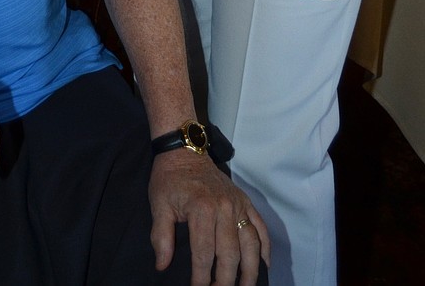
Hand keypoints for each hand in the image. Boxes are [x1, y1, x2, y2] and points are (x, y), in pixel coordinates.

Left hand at [149, 151, 268, 285]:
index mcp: (202, 209)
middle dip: (225, 280)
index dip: (201, 277)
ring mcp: (238, 204)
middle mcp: (224, 207)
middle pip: (230, 253)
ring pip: (251, 244)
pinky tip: (265, 266)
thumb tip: (162, 265)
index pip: (204, 252)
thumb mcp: (158, 204)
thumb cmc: (170, 179)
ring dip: (250, 270)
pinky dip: (266, 248)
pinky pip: (261, 227)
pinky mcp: (246, 201)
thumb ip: (160, 236)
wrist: (185, 150)